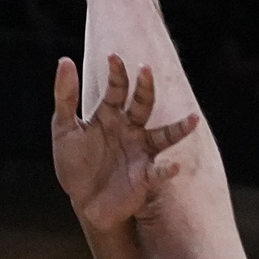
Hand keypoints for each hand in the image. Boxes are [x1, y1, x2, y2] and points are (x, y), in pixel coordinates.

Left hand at [52, 52, 197, 230]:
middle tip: (146, 70)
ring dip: (179, 129)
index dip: (116, 74)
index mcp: (110, 116)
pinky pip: (159, 172)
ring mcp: (140, 152)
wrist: (84, 202)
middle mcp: (130, 129)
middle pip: (142, 104)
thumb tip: (65, 60)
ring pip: (164, 136)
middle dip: (145, 88)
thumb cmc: (75, 163)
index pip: (117, 89)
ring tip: (194, 119)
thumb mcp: (64, 129)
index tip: (113, 57)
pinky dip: (167, 170)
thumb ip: (65, 97)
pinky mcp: (145, 177)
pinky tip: (174, 166)